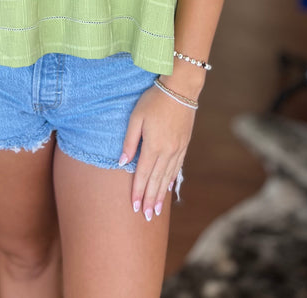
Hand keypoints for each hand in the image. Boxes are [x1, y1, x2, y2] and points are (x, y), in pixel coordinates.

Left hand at [120, 83, 196, 220]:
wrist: (180, 89)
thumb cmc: (154, 100)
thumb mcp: (136, 117)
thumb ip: (129, 141)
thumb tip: (122, 162)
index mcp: (153, 146)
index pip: (143, 175)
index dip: (138, 192)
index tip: (134, 207)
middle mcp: (167, 152)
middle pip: (156, 181)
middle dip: (149, 199)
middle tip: (146, 217)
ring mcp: (178, 149)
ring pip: (167, 177)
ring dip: (161, 195)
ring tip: (156, 210)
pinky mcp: (184, 144)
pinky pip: (177, 167)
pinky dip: (171, 180)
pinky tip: (168, 188)